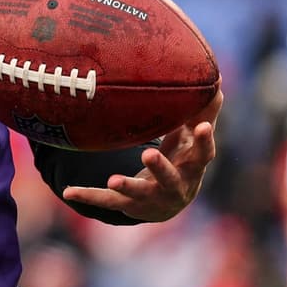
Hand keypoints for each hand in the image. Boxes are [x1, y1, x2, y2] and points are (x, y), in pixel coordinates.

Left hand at [63, 90, 222, 222]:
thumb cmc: (183, 161)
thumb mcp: (193, 140)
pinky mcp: (128, 206)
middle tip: (148, 154)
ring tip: (113, 179)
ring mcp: (150, 199)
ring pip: (139, 194)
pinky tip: (68, 192)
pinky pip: (107, 202)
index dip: (205, 141)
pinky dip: (88, 196)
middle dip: (160, 168)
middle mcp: (174, 187)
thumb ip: (204, 113)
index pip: (203, 155)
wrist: (168, 204)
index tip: (203, 125)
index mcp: (192, 168)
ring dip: (127, 186)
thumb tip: (217, 80)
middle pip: (170, 178)